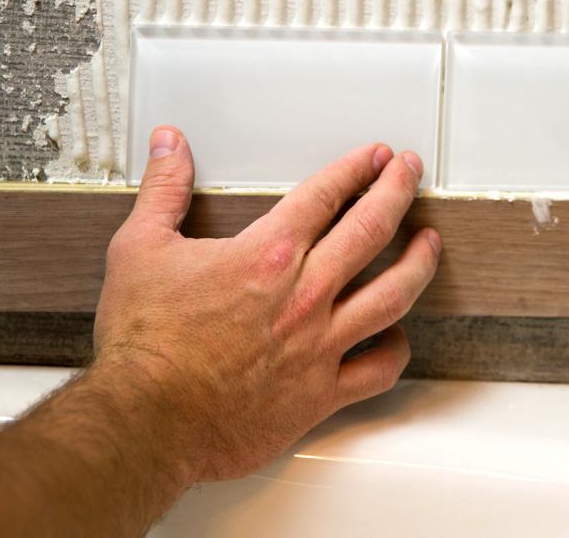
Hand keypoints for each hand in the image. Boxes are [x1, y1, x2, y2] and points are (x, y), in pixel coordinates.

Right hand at [92, 127, 440, 485]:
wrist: (145, 421)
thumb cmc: (144, 343)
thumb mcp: (140, 248)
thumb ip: (163, 190)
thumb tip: (172, 146)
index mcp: (267, 255)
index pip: (326, 195)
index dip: (356, 168)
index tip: (376, 156)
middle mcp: (304, 295)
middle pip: (371, 229)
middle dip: (398, 191)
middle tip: (411, 173)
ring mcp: (319, 345)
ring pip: (393, 295)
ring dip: (418, 263)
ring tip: (429, 243)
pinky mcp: (319, 394)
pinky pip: (378, 370)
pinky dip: (396, 350)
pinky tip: (398, 335)